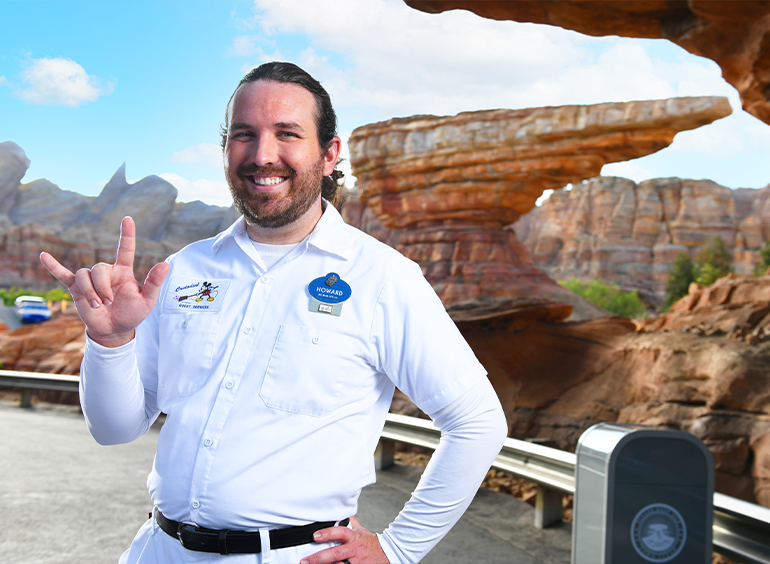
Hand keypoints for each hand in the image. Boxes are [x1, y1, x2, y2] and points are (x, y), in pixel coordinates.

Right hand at [39, 216, 169, 347]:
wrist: (115, 330)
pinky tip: (42, 256)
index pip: (125, 249)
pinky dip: (53, 266)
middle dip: (102, 287)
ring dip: (90, 292)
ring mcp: (90, 280)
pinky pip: (63, 275)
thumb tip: (165, 264)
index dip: (127, 234)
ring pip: (83, 274)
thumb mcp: (148, 301)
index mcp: (124, 272)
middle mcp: (106, 272)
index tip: (127, 219)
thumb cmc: (133, 313)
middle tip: (108, 303)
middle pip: (98, 268)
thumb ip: (154, 283)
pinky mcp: (77, 289)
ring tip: (98, 305)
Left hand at [300, 516, 388, 563]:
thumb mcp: (362, 531)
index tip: (315, 536)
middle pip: (336, 553)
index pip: (340, 532)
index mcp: (354, 537)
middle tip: (305, 560)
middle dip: (319, 558)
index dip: (328, 534)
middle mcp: (355, 549)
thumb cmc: (372, 544)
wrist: (389, 554)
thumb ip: (352, 524)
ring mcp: (356, 561)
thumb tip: (345, 513)